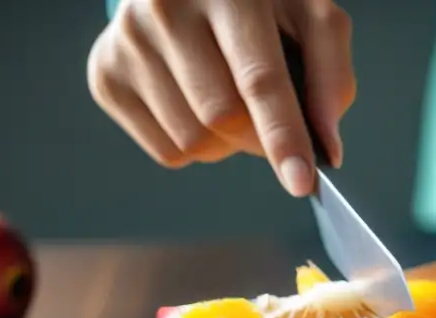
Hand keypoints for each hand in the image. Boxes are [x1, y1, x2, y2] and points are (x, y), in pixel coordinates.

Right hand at [86, 0, 355, 196]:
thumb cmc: (258, 4)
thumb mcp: (309, 17)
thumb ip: (330, 76)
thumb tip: (326, 149)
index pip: (258, 79)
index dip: (283, 136)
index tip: (301, 182)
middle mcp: (166, 8)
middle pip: (224, 119)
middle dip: (259, 138)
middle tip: (268, 119)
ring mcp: (128, 42)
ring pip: (193, 142)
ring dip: (226, 142)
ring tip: (226, 97)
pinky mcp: (105, 75)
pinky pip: (167, 152)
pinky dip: (195, 144)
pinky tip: (194, 101)